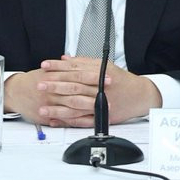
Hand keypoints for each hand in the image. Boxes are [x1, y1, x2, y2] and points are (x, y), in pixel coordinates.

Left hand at [6, 56, 160, 126]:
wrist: (140, 96)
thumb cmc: (122, 81)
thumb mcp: (106, 67)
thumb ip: (85, 62)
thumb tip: (66, 58)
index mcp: (100, 74)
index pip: (76, 69)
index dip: (59, 67)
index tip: (45, 66)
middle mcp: (99, 89)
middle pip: (74, 86)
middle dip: (55, 85)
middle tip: (40, 84)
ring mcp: (99, 104)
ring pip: (75, 105)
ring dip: (57, 107)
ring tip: (42, 107)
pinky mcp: (99, 117)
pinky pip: (80, 120)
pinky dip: (66, 121)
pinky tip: (54, 120)